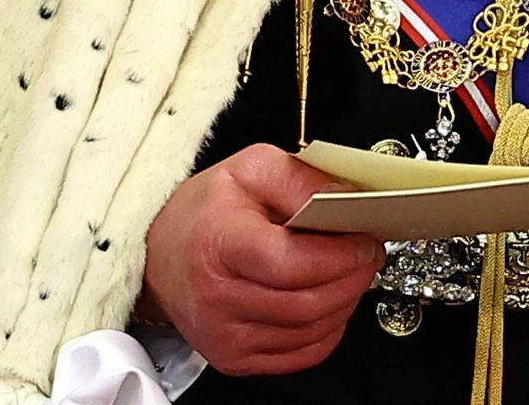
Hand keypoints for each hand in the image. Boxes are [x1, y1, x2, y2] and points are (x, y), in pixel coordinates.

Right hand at [137, 144, 383, 375]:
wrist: (161, 255)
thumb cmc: (205, 212)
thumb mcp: (251, 169)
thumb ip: (301, 178)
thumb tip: (348, 198)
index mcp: (218, 245)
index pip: (290, 263)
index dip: (338, 255)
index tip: (363, 240)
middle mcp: (217, 298)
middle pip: (307, 302)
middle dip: (353, 278)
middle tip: (368, 254)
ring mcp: (225, 336)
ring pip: (311, 331)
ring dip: (346, 302)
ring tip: (351, 273)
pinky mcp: (234, 359)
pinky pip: (301, 355)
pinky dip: (328, 329)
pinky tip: (330, 301)